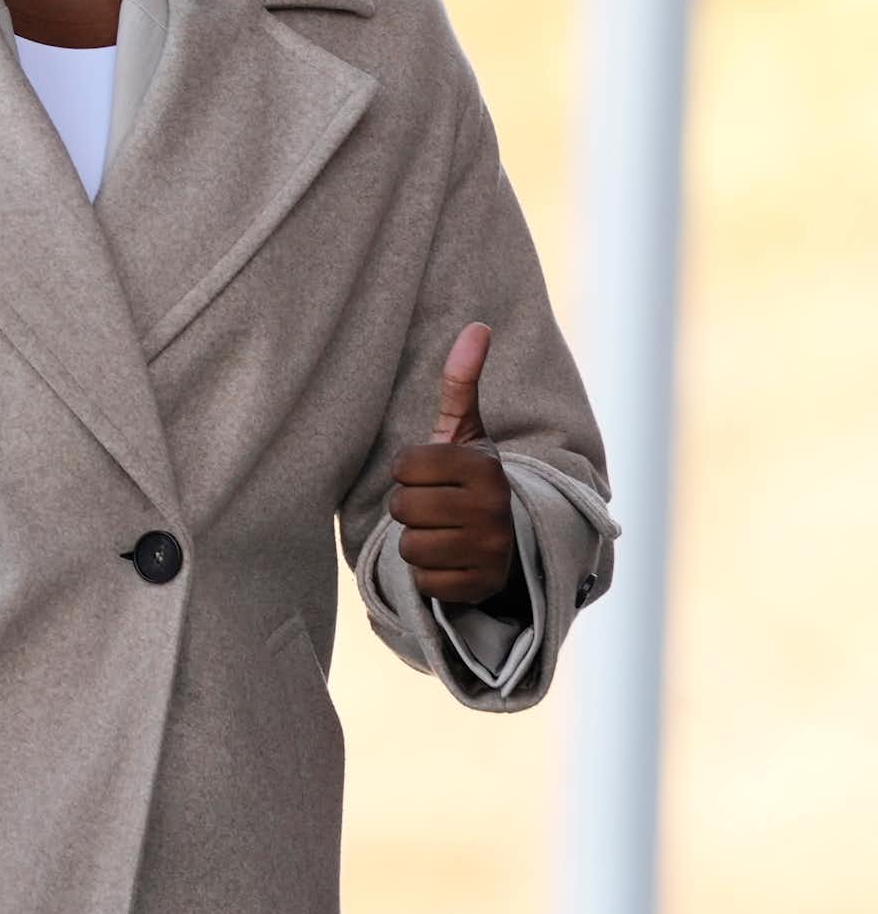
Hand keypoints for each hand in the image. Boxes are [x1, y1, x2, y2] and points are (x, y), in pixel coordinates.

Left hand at [388, 321, 517, 606]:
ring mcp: (491, 551)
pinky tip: (452, 560)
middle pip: (403, 507)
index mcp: (485, 467)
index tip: (433, 475)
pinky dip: (430, 574)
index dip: (409, 472)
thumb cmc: (470, 480)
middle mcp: (493, 509)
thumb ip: (462, 384)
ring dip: (418, 541)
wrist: (510, 541)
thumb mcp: (466, 433)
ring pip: (409, 546)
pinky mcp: (481, 587)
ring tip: (444, 533)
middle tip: (437, 507)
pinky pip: (423, 581)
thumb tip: (477, 326)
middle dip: (411, 507)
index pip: (405, 467)